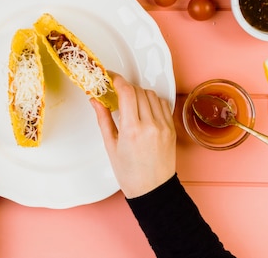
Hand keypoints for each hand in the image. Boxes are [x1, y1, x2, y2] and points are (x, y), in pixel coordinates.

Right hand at [91, 72, 175, 198]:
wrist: (153, 190)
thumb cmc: (130, 174)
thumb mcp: (110, 145)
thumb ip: (103, 118)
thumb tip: (95, 99)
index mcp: (132, 130)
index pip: (127, 92)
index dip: (117, 79)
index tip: (110, 77)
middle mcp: (150, 125)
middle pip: (138, 90)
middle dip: (125, 87)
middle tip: (115, 91)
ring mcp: (163, 126)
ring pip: (151, 95)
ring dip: (139, 93)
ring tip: (129, 103)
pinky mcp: (171, 128)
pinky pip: (162, 104)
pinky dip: (152, 101)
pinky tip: (143, 109)